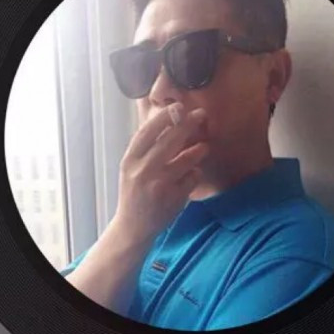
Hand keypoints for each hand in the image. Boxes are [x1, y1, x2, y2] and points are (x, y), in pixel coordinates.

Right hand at [113, 103, 208, 243]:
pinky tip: (192, 174)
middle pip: (169, 141)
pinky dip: (195, 174)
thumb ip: (144, 146)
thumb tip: (161, 117)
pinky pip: (192, 178)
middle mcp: (143, 171)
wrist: (133, 227)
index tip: (178, 106)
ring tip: (204, 147)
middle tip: (201, 114)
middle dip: (188, 124)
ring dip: (198, 150)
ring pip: (186, 159)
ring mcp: (159, 186)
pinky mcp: (173, 199)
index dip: (164, 117)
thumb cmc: (134, 191)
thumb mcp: (130, 167)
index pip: (147, 132)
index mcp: (130, 161)